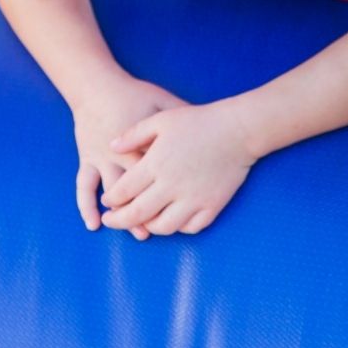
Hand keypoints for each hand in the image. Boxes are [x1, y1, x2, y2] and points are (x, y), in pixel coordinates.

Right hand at [72, 77, 187, 238]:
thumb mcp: (164, 103)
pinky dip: (85, 206)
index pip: (159, 172)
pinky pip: (84, 186)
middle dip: (148, 210)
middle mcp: (121, 154)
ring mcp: (101, 158)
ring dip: (123, 213)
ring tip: (136, 232)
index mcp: (144, 143)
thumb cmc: (136, 94)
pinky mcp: (87, 158)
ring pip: (111, 192)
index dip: (172, 190)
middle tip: (163, 228)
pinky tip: (93, 224)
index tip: (185, 206)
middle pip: (136, 188)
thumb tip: (209, 127)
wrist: (98, 86)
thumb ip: (184, 117)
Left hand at [99, 102, 254, 236]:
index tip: (108, 200)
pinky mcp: (212, 205)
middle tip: (112, 221)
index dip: (110, 200)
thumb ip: (134, 134)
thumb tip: (112, 147)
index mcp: (156, 164)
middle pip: (137, 214)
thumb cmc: (200, 121)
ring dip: (148, 227)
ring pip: (163, 227)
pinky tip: (173, 218)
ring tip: (143, 221)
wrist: (239, 129)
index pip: (122, 192)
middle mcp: (171, 186)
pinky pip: (191, 228)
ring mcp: (193, 198)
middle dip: (119, 221)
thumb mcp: (162, 119)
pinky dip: (179, 228)